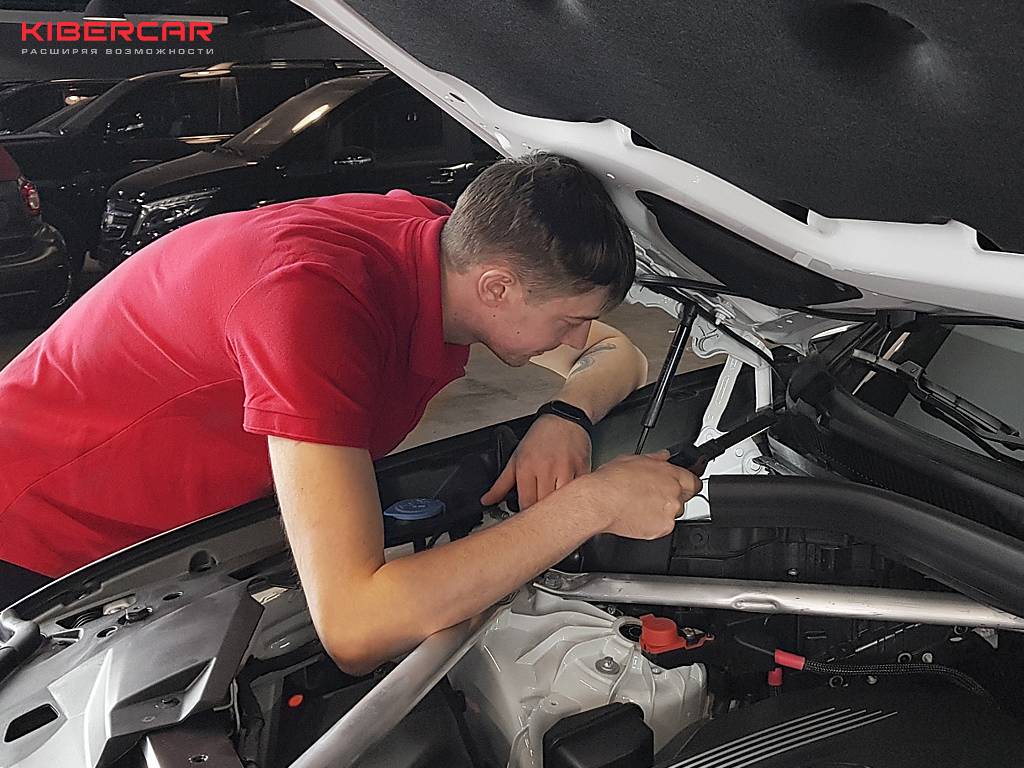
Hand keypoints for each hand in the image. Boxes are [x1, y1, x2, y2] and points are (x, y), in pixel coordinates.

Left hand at [481, 415, 591, 508]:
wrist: (565, 418)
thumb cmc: (540, 437)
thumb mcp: (516, 458)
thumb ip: (501, 483)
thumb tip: (487, 500)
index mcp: (527, 467)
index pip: (526, 503)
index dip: (527, 514)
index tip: (528, 517)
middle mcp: (546, 469)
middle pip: (545, 504)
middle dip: (543, 513)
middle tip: (542, 517)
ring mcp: (567, 469)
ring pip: (563, 501)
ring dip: (560, 508)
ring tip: (557, 510)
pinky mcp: (583, 468)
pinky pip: (579, 491)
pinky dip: (575, 498)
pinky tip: (571, 499)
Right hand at [570, 449, 702, 539]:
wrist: (599, 502)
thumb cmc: (611, 481)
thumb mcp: (632, 459)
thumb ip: (655, 458)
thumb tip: (663, 456)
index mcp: (670, 474)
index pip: (694, 481)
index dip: (686, 485)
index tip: (681, 487)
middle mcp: (674, 494)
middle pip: (683, 499)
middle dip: (670, 498)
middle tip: (651, 497)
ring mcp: (669, 513)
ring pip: (672, 514)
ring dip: (661, 512)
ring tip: (639, 506)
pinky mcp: (662, 529)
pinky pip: (662, 527)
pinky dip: (653, 524)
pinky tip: (637, 516)